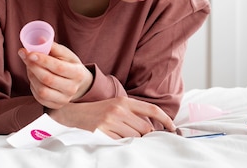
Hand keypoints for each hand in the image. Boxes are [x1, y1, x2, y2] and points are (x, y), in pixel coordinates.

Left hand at [18, 42, 92, 108]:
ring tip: (30, 66)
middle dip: (33, 66)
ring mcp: (64, 99)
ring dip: (31, 76)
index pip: (58, 67)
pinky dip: (33, 86)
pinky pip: (39, 97)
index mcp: (77, 73)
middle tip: (25, 56)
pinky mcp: (56, 105)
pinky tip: (34, 77)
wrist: (78, 83)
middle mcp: (72, 88)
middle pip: (48, 79)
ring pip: (42, 90)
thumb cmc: (70, 65)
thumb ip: (53, 47)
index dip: (42, 60)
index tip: (30, 53)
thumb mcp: (66, 54)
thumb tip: (40, 39)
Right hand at [47, 97, 175, 138]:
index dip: (165, 119)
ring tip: (121, 136)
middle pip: (145, 129)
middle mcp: (119, 109)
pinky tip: (114, 139)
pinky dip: (122, 144)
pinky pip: (121, 143)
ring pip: (134, 137)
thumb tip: (152, 128)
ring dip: (132, 141)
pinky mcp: (103, 132)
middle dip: (144, 135)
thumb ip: (133, 113)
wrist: (74, 113)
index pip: (152, 109)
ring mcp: (110, 121)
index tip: (172, 128)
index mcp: (124, 101)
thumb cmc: (99, 111)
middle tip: (135, 135)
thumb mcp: (116, 105)